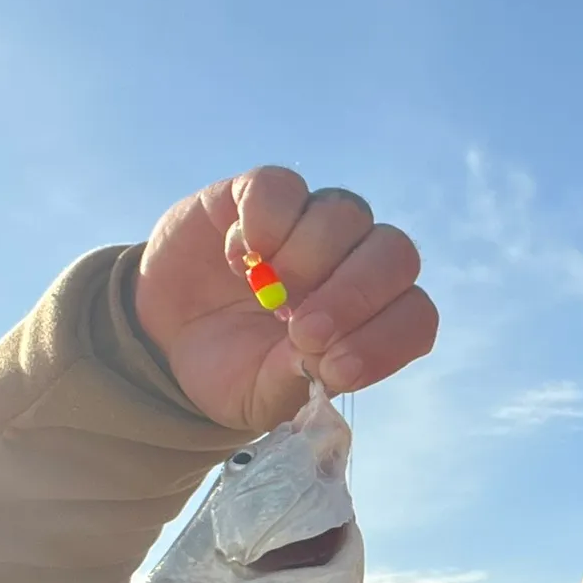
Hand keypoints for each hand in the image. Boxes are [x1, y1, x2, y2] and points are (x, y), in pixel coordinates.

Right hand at [133, 167, 437, 431]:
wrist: (167, 340)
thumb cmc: (236, 371)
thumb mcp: (267, 395)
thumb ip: (301, 380)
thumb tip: (324, 359)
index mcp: (374, 317)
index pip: (416, 315)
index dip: (387, 340)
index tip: (335, 369)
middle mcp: (356, 261)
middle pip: (395, 253)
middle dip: (354, 294)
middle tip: (303, 331)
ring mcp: (312, 223)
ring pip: (345, 213)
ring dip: (308, 259)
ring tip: (266, 295)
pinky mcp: (260, 194)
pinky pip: (282, 187)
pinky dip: (264, 224)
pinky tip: (239, 262)